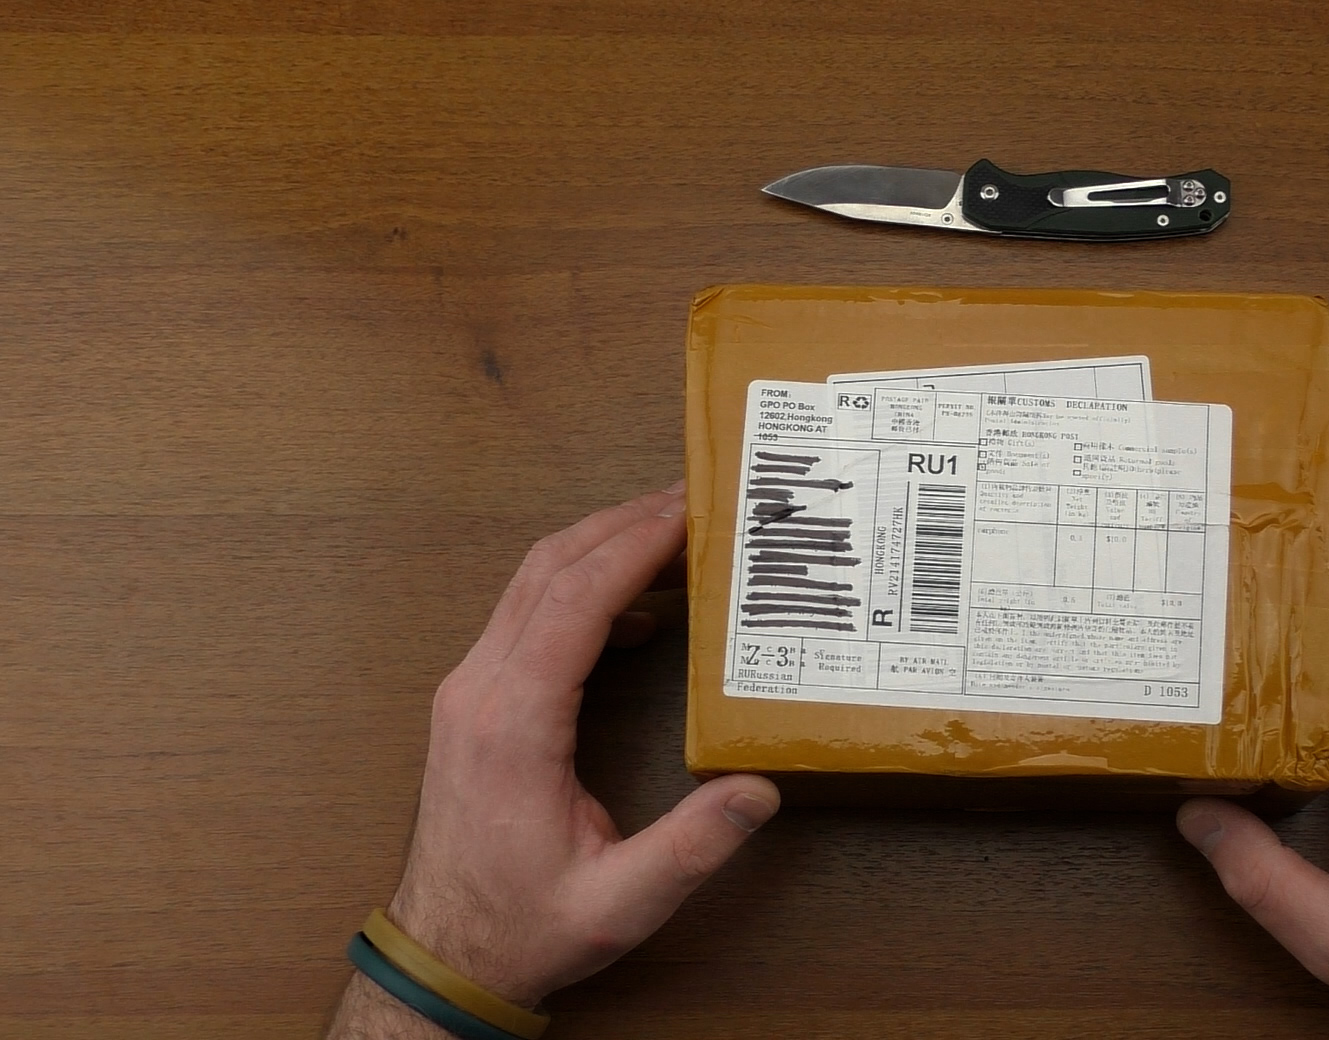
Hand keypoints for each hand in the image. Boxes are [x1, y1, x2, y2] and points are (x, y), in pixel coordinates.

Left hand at [331, 484, 779, 1035]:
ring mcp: (469, 690)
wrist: (445, 954)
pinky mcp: (474, 700)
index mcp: (513, 725)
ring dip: (601, 547)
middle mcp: (480, 691)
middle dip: (624, 523)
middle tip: (695, 499)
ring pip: (532, 583)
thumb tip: (758, 790)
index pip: (576, 600)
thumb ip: (692, 847)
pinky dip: (582, 587)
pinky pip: (525, 614)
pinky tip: (637, 607)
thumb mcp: (619, 903)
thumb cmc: (524, 926)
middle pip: (550, 569)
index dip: (636, 547)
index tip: (689, 511)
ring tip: (674, 534)